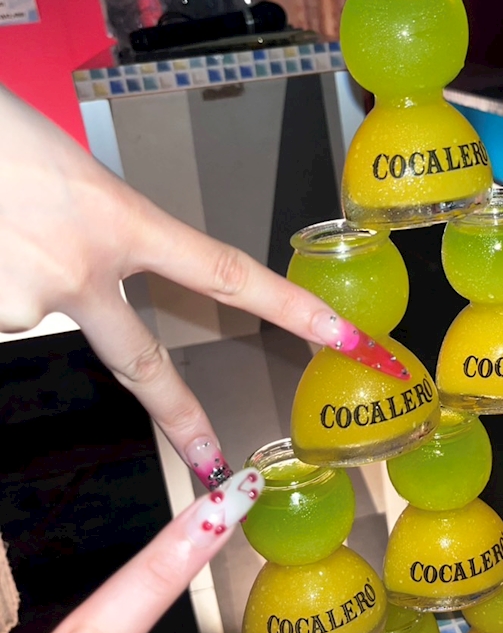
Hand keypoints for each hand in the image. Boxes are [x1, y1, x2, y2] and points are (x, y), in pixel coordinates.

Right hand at [0, 85, 394, 486]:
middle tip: (209, 458)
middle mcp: (83, 271)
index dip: (288, 310)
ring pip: (32, 313)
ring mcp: (28, 300)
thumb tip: (96, 272)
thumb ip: (98, 229)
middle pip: (143, 365)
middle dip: (180, 416)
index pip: (225, 274)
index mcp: (120, 220)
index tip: (341, 337)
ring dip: (14, 277)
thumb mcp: (69, 174)